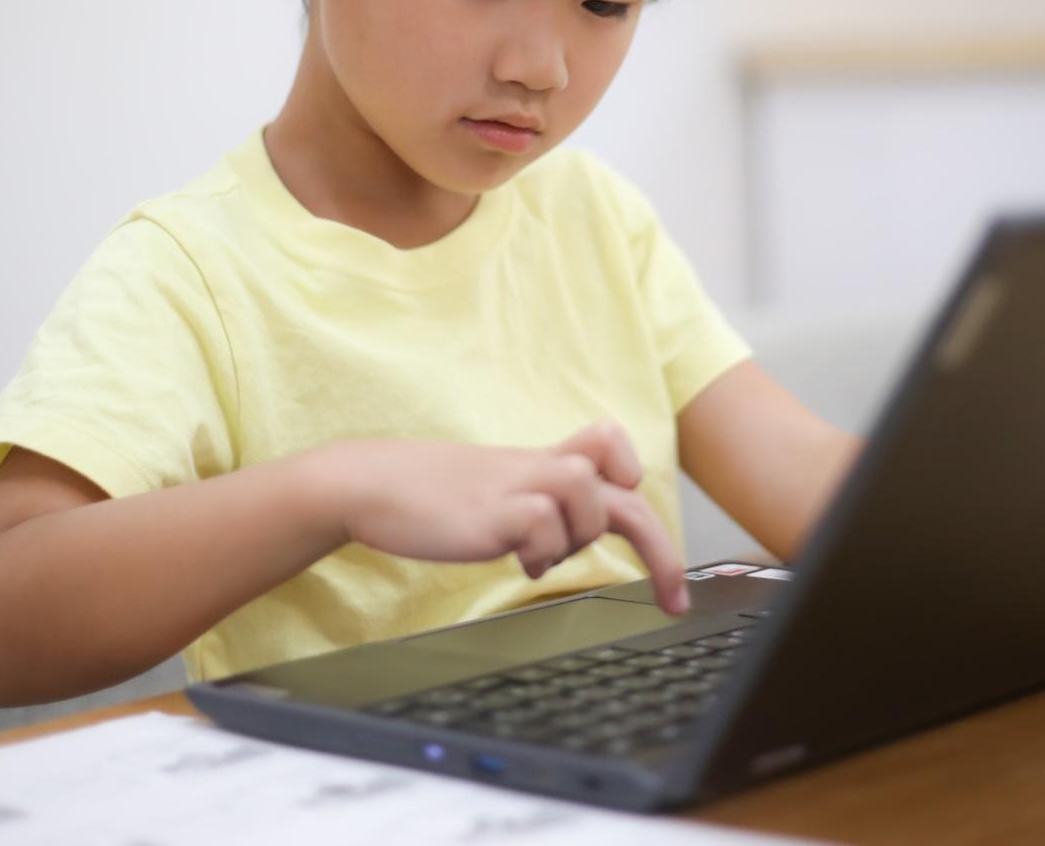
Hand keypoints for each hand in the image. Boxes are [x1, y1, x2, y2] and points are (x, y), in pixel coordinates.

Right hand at [316, 420, 689, 614]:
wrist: (369, 485)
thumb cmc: (429, 494)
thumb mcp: (492, 486)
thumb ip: (530, 499)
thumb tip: (554, 541)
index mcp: (539, 462)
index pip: (609, 444)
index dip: (627, 473)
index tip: (627, 508)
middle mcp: (536, 468)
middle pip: (625, 491)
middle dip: (660, 549)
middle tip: (675, 599)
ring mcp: (516, 487)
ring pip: (590, 497)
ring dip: (579, 538)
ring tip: (539, 557)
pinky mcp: (492, 512)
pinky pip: (544, 524)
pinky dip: (542, 550)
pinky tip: (518, 560)